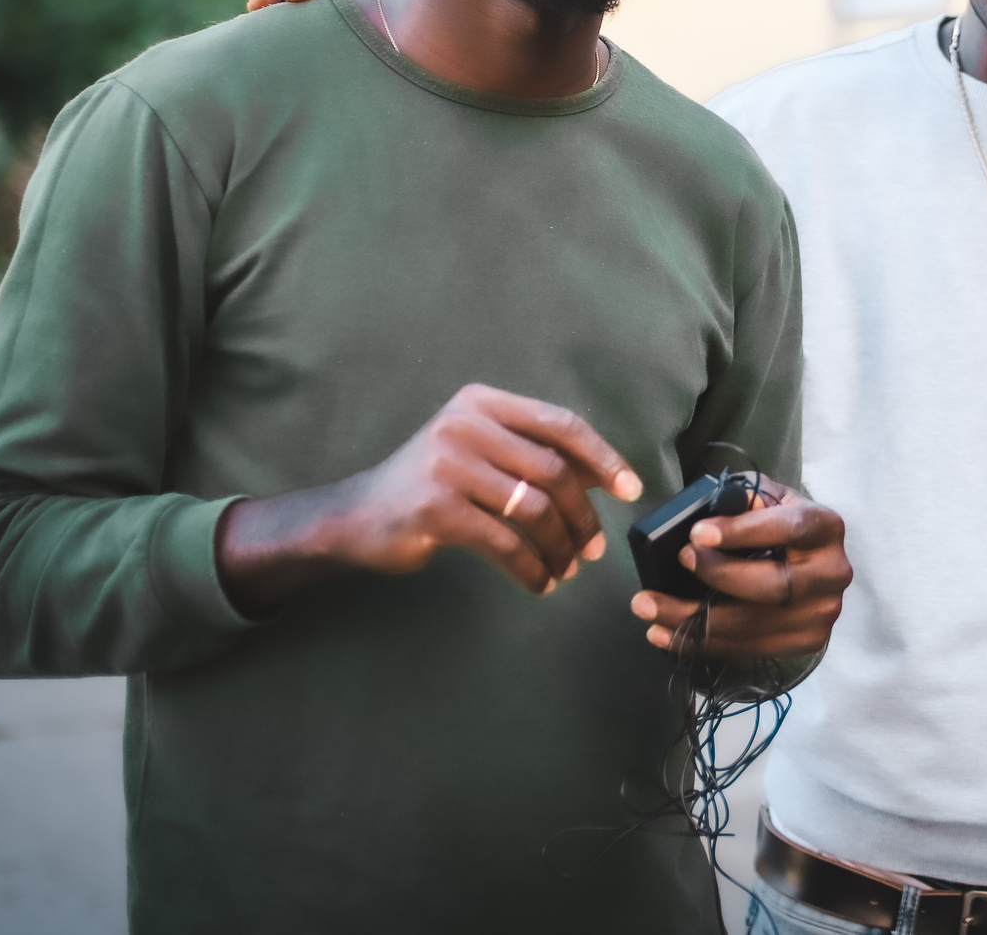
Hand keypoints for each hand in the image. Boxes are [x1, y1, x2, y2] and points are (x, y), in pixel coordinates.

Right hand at [214, 383, 644, 615]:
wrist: (355, 516)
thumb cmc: (430, 486)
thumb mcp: (479, 453)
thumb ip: (531, 455)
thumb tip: (604, 475)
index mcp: (483, 403)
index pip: (560, 424)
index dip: (603, 458)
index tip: (630, 490)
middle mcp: (465, 424)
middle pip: (553, 471)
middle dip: (584, 516)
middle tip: (594, 549)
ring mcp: (448, 464)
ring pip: (535, 510)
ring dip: (561, 547)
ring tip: (567, 570)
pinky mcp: (435, 509)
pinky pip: (505, 543)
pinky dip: (532, 568)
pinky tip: (540, 583)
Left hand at [630, 482, 849, 661]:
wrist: (815, 564)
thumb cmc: (784, 525)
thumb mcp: (772, 499)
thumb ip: (747, 500)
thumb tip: (710, 513)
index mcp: (826, 527)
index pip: (789, 529)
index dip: (743, 532)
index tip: (697, 533)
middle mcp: (832, 574)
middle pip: (773, 586)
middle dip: (718, 577)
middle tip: (679, 562)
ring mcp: (821, 615)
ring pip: (752, 624)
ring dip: (692, 620)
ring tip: (648, 606)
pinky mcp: (804, 642)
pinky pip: (746, 648)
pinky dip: (701, 642)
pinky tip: (664, 634)